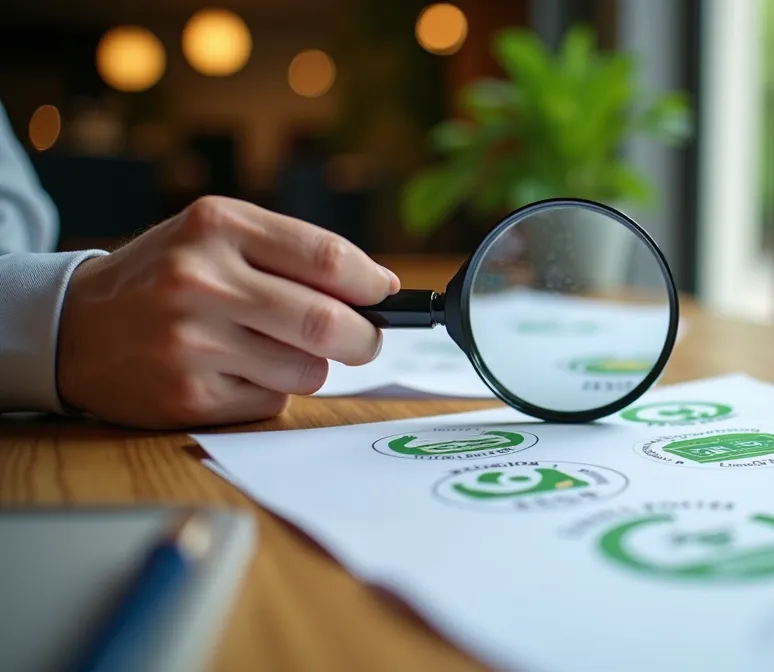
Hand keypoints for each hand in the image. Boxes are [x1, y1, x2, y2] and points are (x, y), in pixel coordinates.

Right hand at [56, 196, 399, 428]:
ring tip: (273, 349)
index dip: (370, 283)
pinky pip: (272, 404)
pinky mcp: (188, 397)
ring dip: (310, 367)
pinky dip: (270, 392)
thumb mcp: (218, 235)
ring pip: (307, 370)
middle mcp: (202, 281)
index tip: (382, 294)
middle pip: (326, 322)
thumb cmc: (166, 276)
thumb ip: (294, 252)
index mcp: (218, 227)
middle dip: (362, 338)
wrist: (72, 325)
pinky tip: (233, 372)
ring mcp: (192, 343)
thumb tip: (379, 287)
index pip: (327, 258)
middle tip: (362, 340)